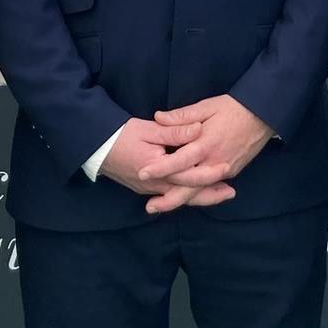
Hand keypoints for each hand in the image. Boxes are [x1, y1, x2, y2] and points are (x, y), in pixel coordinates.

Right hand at [100, 117, 236, 215]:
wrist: (95, 147)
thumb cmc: (121, 135)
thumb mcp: (149, 129)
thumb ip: (174, 131)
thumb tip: (197, 129)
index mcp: (157, 170)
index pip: (188, 175)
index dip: (209, 173)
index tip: (227, 167)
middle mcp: (154, 185)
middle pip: (187, 194)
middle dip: (210, 194)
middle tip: (231, 193)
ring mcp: (149, 190)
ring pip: (179, 198)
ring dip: (200, 197)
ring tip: (220, 195)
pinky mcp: (145, 189)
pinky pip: (170, 196)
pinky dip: (185, 196)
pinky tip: (195, 193)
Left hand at [143, 95, 274, 198]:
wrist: (264, 115)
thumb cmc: (233, 108)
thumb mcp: (207, 106)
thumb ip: (182, 116)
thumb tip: (158, 118)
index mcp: (206, 144)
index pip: (179, 161)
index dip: (160, 168)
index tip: (143, 173)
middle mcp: (214, 162)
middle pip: (189, 187)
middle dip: (168, 199)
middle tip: (149, 207)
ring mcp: (224, 170)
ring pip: (199, 191)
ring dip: (180, 200)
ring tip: (161, 206)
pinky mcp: (231, 172)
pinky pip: (210, 187)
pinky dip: (196, 194)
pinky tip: (184, 198)